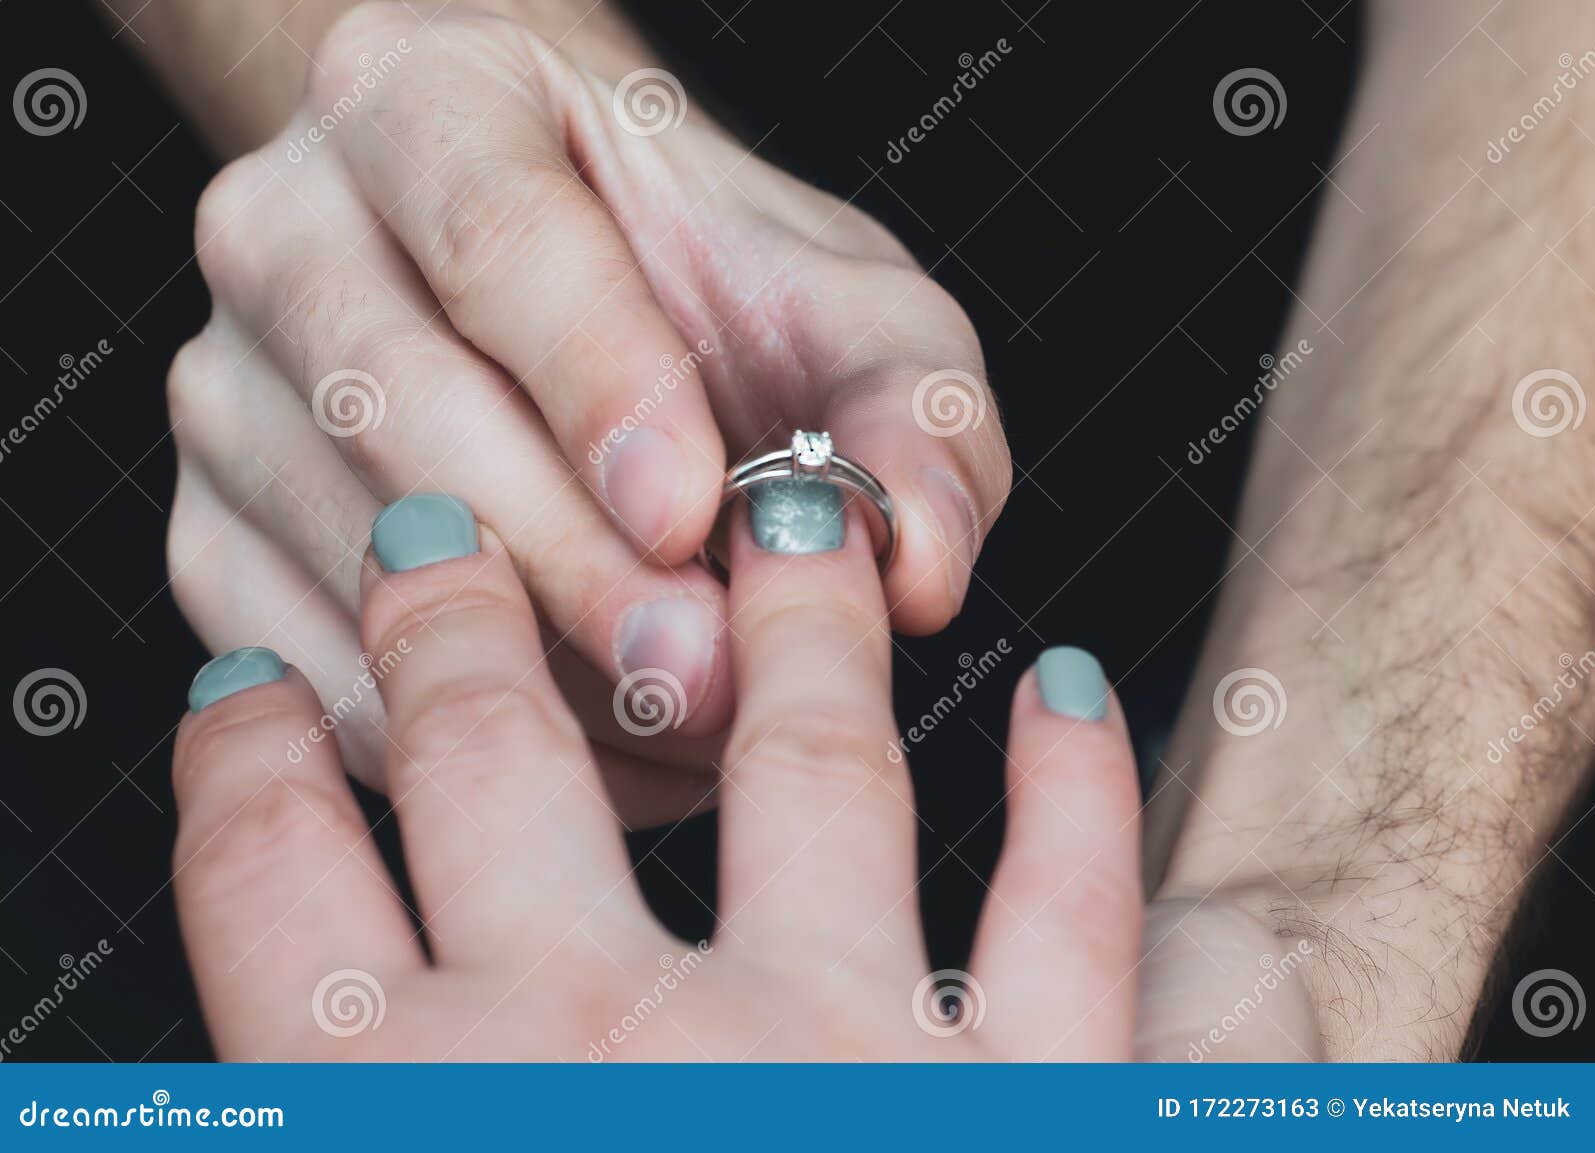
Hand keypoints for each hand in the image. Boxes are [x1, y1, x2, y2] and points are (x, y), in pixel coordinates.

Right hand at [164, 2, 1008, 820]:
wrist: (558, 280)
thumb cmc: (699, 278)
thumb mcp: (840, 303)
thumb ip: (908, 410)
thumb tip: (915, 563)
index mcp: (428, 99)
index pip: (494, 229)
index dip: (595, 380)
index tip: (690, 509)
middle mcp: (288, 230)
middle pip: (399, 406)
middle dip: (566, 564)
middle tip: (700, 672)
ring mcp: (229, 390)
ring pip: (349, 555)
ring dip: (525, 670)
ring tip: (679, 719)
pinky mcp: (213, 534)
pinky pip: (311, 668)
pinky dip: (451, 737)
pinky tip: (590, 749)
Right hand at [171, 490, 1309, 1060]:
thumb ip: (315, 1133)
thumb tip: (261, 1084)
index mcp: (418, 1132)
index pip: (282, 903)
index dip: (250, 780)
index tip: (247, 700)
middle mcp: (615, 1055)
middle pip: (506, 774)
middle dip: (458, 638)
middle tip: (443, 539)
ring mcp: (840, 1059)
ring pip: (806, 767)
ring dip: (791, 630)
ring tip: (790, 514)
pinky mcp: (1037, 1108)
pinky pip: (1068, 918)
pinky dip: (1078, 805)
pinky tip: (1074, 702)